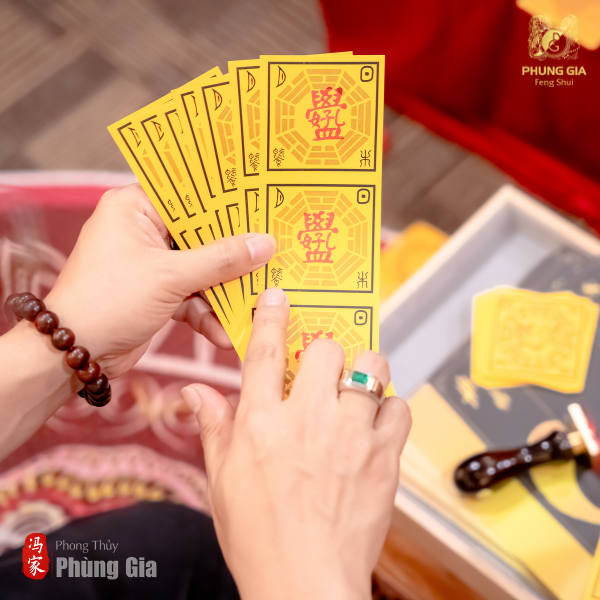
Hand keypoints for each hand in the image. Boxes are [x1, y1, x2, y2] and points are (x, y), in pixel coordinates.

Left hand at [44, 184, 275, 377]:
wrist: (75, 353)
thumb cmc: (110, 300)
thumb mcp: (171, 276)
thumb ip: (221, 260)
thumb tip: (264, 244)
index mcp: (135, 208)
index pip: (189, 195)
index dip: (226, 203)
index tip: (261, 208)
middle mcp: (142, 231)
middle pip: (201, 235)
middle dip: (233, 255)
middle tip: (269, 256)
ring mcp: (151, 264)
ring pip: (201, 269)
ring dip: (223, 291)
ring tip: (252, 304)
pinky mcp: (157, 292)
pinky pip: (191, 296)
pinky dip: (206, 314)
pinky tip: (223, 333)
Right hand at [182, 288, 411, 599]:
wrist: (304, 584)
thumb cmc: (258, 537)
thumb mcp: (222, 481)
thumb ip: (213, 428)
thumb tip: (194, 392)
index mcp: (261, 423)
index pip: (263, 352)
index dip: (270, 316)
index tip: (278, 296)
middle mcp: (306, 419)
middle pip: (325, 349)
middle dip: (325, 351)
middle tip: (324, 368)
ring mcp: (349, 436)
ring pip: (371, 369)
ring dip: (364, 371)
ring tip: (357, 388)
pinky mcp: (383, 458)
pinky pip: (399, 410)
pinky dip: (391, 410)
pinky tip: (377, 424)